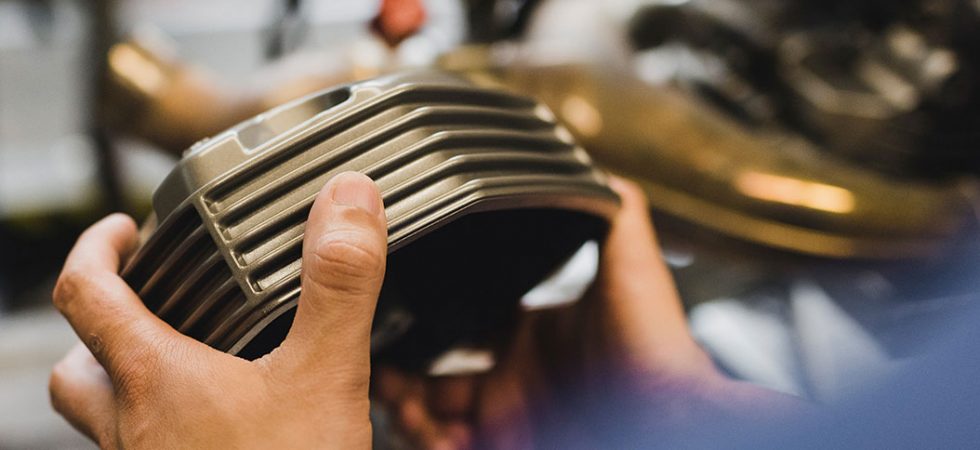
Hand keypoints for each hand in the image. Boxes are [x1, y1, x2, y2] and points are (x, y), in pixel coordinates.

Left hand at [49, 172, 387, 448]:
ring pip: (103, 420)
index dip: (96, 249)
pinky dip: (163, 429)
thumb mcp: (325, 376)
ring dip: (123, 381)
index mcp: (155, 380)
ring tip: (175, 362)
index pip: (87, 294)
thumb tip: (349, 201)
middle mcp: (134, 431)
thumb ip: (338, 285)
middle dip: (99, 324)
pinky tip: (218, 431)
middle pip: (77, 367)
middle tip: (142, 299)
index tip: (123, 229)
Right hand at [373, 177, 801, 448]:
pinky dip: (430, 441)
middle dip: (398, 367)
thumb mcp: (630, 271)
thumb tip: (600, 167)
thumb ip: (615, 216)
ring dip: (404, 407)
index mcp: (532, 334)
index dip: (424, 315)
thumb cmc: (658, 353)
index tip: (392, 301)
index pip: (462, 319)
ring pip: (429, 413)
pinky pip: (445, 445)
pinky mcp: (503, 445)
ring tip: (400, 400)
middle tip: (377, 359)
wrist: (669, 419)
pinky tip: (435, 435)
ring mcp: (508, 417)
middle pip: (431, 370)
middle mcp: (514, 376)